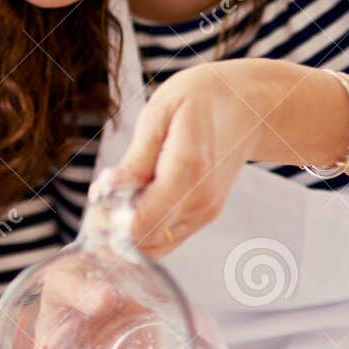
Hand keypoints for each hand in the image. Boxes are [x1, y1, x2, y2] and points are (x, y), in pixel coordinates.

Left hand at [114, 60, 286, 257]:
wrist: (249, 105)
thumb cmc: (200, 100)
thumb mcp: (159, 114)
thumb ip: (135, 159)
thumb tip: (106, 193)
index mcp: (187, 172)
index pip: (139, 225)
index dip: (108, 223)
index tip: (98, 198)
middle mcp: (200, 202)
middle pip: (143, 243)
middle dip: (113, 229)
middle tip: (103, 196)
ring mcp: (205, 213)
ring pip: (153, 247)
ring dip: (127, 230)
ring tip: (121, 192)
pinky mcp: (205, 216)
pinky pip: (165, 238)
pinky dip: (144, 227)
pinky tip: (138, 197)